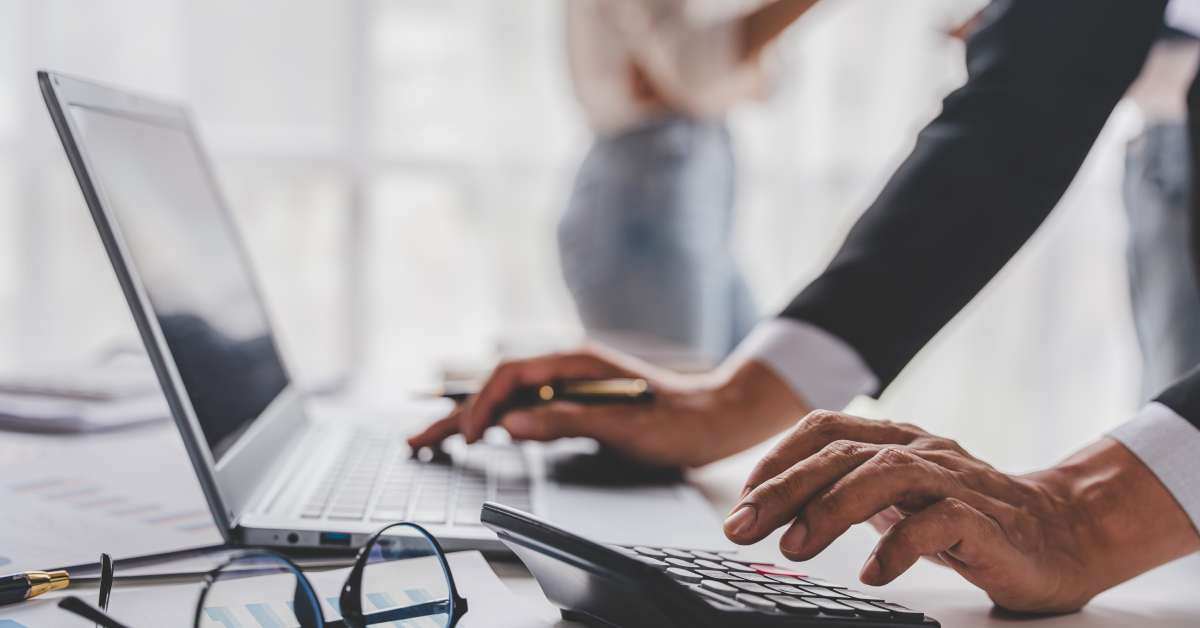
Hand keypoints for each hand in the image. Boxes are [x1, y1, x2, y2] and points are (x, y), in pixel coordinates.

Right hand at [407, 345, 808, 467]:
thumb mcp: (624, 425)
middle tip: (418, 441)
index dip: (483, 405)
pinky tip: (479, 435)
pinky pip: (524, 409)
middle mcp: (567, 368)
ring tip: (431, 440)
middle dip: (456, 412)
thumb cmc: (679, 420)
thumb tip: (513, 424)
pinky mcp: (575, 402)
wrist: (717, 416)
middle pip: (498, 386)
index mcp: (576, 362)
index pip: (511, 375)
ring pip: (507, 399)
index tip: (469, 436)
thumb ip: (566, 421)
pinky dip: (494, 423)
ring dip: (468, 419)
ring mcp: (569, 384)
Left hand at [723, 410, 1199, 612]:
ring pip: (883, 475)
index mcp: (896, 442)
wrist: (1064, 535)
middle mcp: (921, 451)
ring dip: (830, 511)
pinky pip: (938, 523)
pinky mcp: (987, 520)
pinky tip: (872, 575)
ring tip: (793, 549)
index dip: (777, 461)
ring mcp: (955, 481)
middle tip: (742, 529)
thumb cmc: (970, 520)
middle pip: (841, 454)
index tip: (742, 504)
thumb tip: (774, 512)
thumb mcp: (898, 501)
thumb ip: (848, 494)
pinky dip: (898, 547)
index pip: (824, 430)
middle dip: (783, 490)